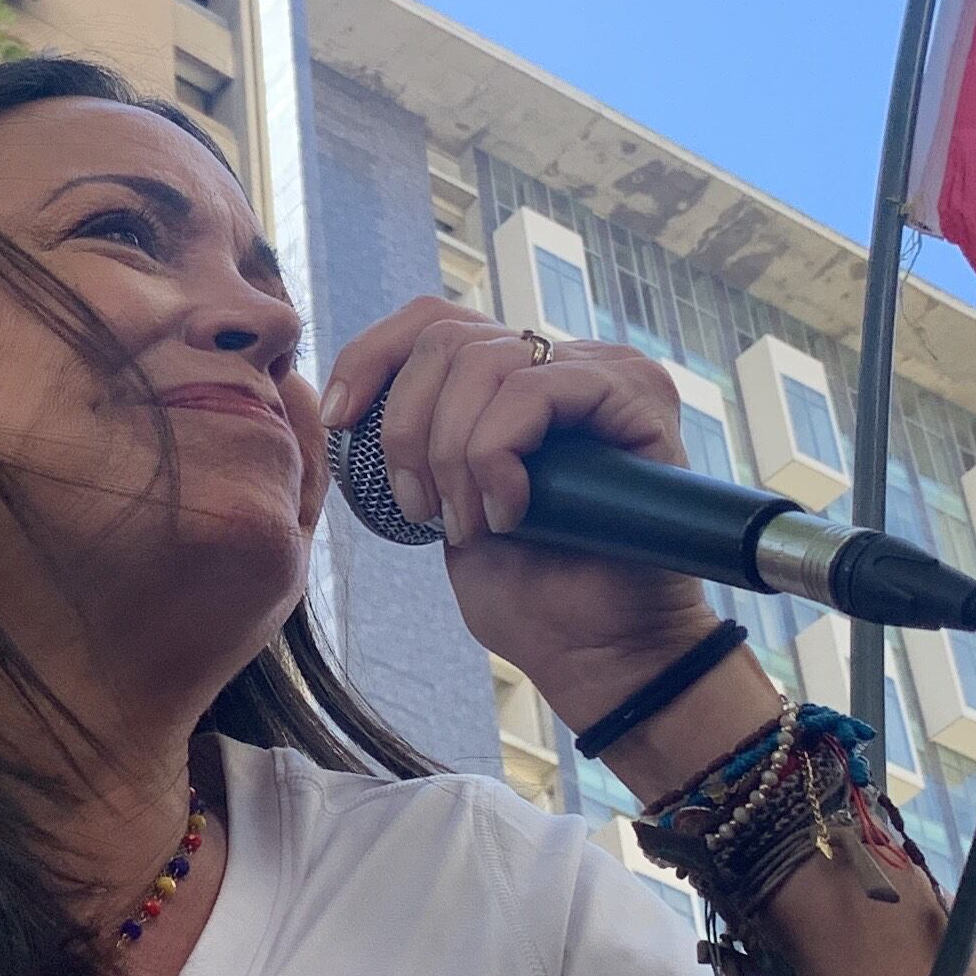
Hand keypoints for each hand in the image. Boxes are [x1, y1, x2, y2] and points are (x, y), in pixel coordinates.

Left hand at [319, 297, 732, 736]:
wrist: (601, 654)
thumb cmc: (529, 593)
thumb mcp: (446, 505)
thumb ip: (415, 445)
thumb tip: (342, 401)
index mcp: (520, 376)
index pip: (433, 320)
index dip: (371, 358)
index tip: (339, 421)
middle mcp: (566, 360)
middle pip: (447, 337)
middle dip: (407, 427)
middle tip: (421, 510)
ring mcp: (607, 372)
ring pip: (484, 363)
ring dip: (451, 454)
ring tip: (470, 524)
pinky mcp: (636, 397)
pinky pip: (533, 391)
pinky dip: (497, 454)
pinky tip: (509, 513)